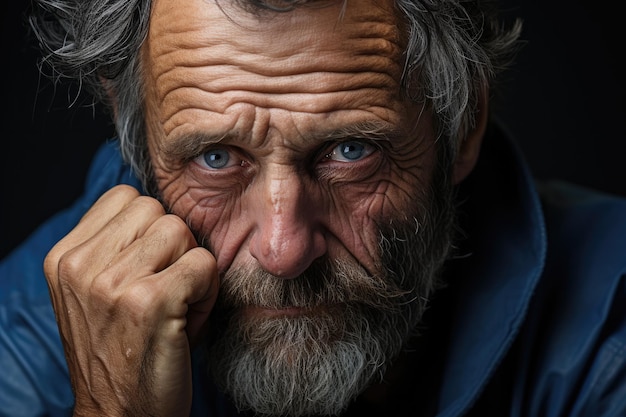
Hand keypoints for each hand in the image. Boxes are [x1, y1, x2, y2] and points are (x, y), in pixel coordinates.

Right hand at [44, 185, 218, 416]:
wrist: (118, 416)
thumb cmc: (120, 351)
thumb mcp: (96, 294)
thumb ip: (115, 248)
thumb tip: (157, 209)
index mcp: (65, 258)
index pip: (125, 197)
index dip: (151, 228)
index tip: (149, 266)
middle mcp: (81, 265)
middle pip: (158, 211)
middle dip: (174, 246)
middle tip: (166, 289)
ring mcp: (113, 283)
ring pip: (182, 232)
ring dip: (192, 268)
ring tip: (177, 305)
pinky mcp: (149, 300)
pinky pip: (203, 264)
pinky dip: (208, 292)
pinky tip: (189, 320)